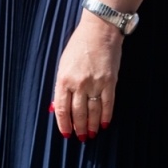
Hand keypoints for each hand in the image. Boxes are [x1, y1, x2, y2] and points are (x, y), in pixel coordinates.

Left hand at [52, 11, 121, 140]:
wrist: (99, 30)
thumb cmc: (79, 45)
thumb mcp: (64, 63)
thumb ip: (61, 85)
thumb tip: (58, 106)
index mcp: (63, 79)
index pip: (62, 109)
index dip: (64, 124)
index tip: (66, 134)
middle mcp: (78, 84)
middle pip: (78, 113)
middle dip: (79, 128)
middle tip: (81, 137)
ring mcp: (95, 83)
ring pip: (93, 112)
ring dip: (92, 125)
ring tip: (92, 134)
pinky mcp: (109, 82)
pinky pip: (108, 104)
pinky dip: (106, 116)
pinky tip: (105, 124)